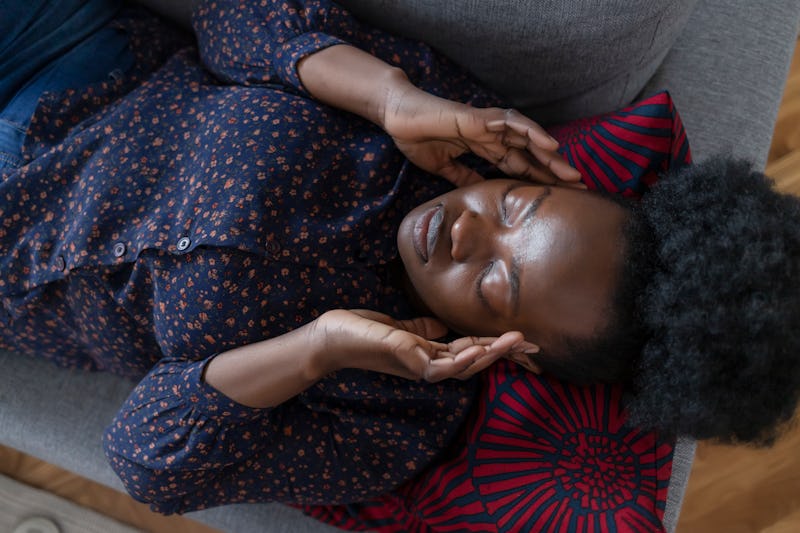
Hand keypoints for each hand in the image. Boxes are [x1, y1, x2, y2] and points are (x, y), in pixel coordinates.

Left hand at [315, 309, 527, 381]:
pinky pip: (439, 367)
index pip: (469, 351)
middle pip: (473, 363)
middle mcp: (427, 364)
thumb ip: (420, 330)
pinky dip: (460, 361)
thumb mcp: (399, 328)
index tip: (522, 339)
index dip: (495, 346)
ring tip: (515, 343)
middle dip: (503, 354)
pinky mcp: (406, 360)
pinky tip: (478, 351)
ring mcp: (417, 365)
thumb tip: (440, 326)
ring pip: (462, 368)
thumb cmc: (361, 333)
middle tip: (533, 346)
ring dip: (490, 356)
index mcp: (428, 354)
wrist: (330, 337)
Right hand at [383, 87, 582, 187]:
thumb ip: (464, 177)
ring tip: (571, 172)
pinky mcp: (479, 118)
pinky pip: (511, 122)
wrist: (397, 118)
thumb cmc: (416, 139)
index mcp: (484, 149)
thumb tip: (481, 192)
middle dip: (554, 171)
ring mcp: (487, 126)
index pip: (519, 166)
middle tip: (579, 189)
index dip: (539, 180)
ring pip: (527, 138)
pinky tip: (549, 144)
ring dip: (550, 155)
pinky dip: (531, 131)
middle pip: (530, 155)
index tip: (559, 197)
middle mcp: (491, 136)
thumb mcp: (444, 168)